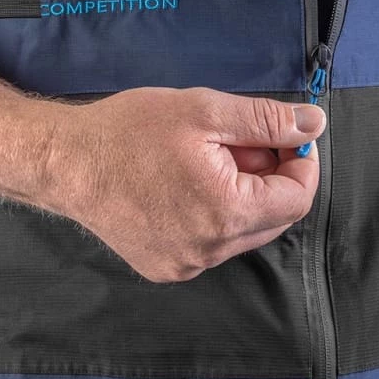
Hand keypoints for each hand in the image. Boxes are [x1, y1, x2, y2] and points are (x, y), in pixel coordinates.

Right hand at [48, 87, 324, 281]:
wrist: (64, 163)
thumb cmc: (128, 132)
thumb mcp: (204, 111)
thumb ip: (266, 120)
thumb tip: (313, 124)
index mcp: (226, 212)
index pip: (298, 199)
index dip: (300, 164)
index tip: (286, 137)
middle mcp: (210, 250)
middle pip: (274, 218)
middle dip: (269, 178)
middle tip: (238, 143)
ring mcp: (187, 264)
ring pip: (244, 233)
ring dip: (242, 197)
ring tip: (205, 163)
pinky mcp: (167, 268)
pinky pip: (214, 245)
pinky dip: (215, 216)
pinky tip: (185, 188)